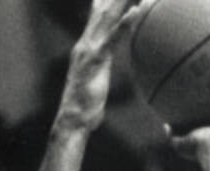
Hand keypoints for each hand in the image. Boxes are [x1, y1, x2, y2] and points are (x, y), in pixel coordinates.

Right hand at [57, 0, 140, 129]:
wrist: (73, 119)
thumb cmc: (86, 105)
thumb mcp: (95, 79)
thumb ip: (101, 65)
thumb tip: (104, 65)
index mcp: (86, 46)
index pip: (96, 15)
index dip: (104, 0)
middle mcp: (86, 43)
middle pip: (102, 10)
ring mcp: (90, 49)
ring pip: (108, 17)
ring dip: (120, 1)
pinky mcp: (96, 60)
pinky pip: (113, 38)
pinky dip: (125, 24)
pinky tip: (136, 11)